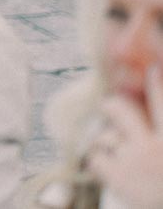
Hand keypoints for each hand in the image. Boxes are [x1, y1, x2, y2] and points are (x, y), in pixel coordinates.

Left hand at [88, 67, 162, 208]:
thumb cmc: (162, 182)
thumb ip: (158, 128)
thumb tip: (146, 97)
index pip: (161, 105)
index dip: (156, 84)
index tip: (151, 68)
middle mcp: (154, 146)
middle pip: (120, 111)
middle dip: (111, 108)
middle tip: (109, 108)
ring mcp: (134, 160)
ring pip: (105, 136)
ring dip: (109, 146)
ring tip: (123, 159)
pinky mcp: (117, 177)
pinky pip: (95, 157)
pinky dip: (99, 163)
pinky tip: (110, 171)